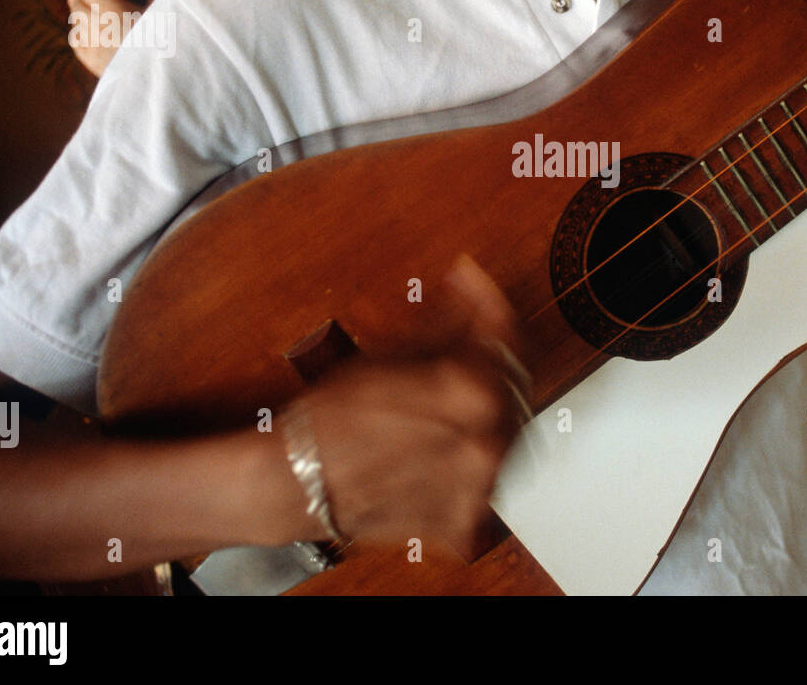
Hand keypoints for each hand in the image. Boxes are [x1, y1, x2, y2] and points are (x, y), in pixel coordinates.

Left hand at [65, 0, 165, 76]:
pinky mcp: (91, 63)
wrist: (168, 79)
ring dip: (79, 12)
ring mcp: (90, 45)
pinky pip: (76, 42)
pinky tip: (92, 32)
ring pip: (74, 21)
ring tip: (92, 10)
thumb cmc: (171, 40)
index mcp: (111, 9)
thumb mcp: (164, 9)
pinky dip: (80, 33)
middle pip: (74, 1)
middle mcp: (95, 26)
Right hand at [292, 256, 527, 547]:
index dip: (491, 305)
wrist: (295, 482)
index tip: (476, 287)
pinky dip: (470, 453)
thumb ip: (446, 321)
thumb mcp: (391, 354)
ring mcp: (478, 487)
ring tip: (447, 390)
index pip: (505, 338)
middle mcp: (485, 445)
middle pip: (510, 384)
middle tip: (467, 333)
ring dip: (485, 405)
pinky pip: (483, 476)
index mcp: (471, 395)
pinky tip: (443, 437)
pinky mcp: (464, 519)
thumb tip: (470, 288)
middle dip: (491, 355)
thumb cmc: (330, 420)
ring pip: (502, 430)